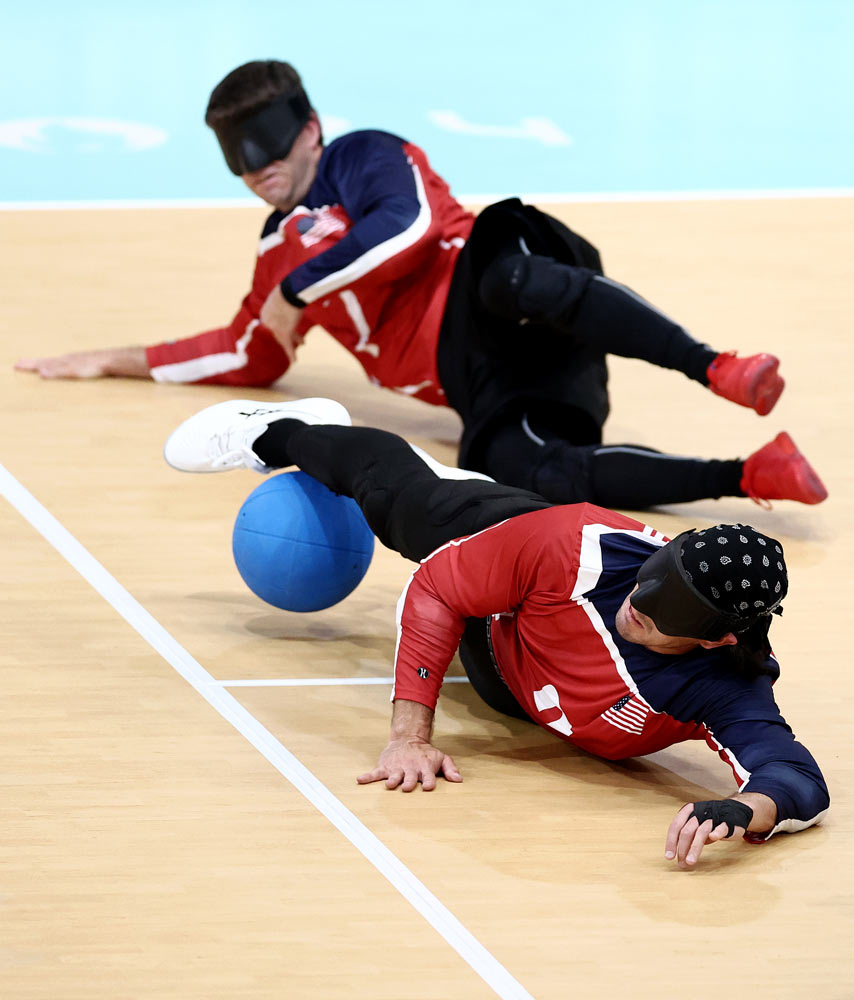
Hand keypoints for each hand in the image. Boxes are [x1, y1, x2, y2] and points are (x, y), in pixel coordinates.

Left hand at [15, 346, 149, 378]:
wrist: (116, 359)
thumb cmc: (105, 364)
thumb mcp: (90, 367)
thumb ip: (82, 369)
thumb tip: (73, 374)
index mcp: (70, 361)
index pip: (49, 361)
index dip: (35, 363)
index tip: (21, 364)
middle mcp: (69, 360)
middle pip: (47, 361)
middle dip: (31, 363)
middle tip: (16, 365)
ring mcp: (73, 364)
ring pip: (52, 364)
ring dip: (38, 365)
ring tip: (23, 367)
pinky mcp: (78, 369)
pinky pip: (63, 371)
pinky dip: (53, 371)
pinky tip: (44, 374)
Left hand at [259, 285, 304, 363]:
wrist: (291, 292)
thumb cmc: (288, 288)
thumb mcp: (282, 293)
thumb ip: (282, 299)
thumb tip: (290, 293)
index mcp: (265, 313)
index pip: (270, 325)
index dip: (278, 327)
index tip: (284, 327)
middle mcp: (267, 323)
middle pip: (277, 333)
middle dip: (287, 335)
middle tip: (295, 338)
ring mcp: (275, 329)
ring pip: (283, 340)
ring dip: (292, 345)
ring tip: (302, 344)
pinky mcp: (284, 334)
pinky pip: (288, 346)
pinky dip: (291, 354)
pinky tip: (294, 361)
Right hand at [357, 736, 462, 791]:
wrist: (407, 738)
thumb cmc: (425, 753)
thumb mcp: (441, 757)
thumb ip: (450, 768)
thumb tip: (459, 780)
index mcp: (424, 767)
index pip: (428, 777)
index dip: (429, 782)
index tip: (428, 787)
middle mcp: (410, 768)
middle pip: (410, 777)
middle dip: (408, 782)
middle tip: (406, 787)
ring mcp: (397, 768)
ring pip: (393, 775)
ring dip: (392, 780)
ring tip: (388, 784)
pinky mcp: (385, 767)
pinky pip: (375, 773)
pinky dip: (368, 777)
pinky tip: (360, 780)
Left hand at [665, 802, 747, 868]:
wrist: (733, 812)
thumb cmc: (709, 822)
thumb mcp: (695, 827)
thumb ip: (688, 838)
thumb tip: (680, 857)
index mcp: (688, 812)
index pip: (675, 826)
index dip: (671, 842)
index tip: (669, 857)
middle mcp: (698, 813)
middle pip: (687, 831)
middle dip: (682, 849)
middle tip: (681, 863)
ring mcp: (712, 817)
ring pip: (701, 832)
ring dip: (694, 848)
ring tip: (690, 861)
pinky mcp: (726, 823)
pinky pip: (721, 828)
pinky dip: (716, 832)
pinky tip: (712, 837)